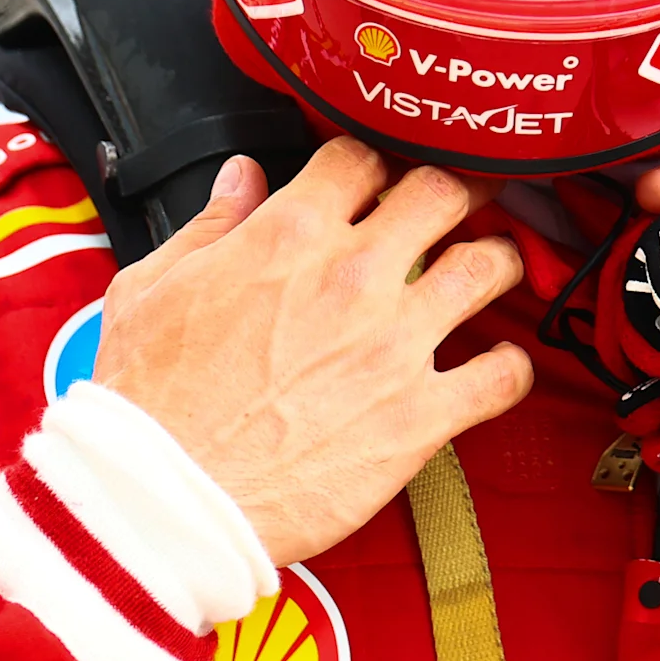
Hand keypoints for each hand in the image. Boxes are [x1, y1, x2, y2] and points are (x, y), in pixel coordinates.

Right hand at [94, 137, 533, 563]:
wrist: (165, 502)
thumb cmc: (150, 402)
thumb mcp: (151, 287)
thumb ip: (210, 224)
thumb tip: (244, 177)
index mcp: (289, 234)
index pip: (359, 158)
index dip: (369, 166)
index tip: (372, 185)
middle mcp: (354, 276)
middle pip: (444, 191)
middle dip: (456, 191)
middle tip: (460, 206)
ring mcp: (396, 344)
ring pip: (490, 266)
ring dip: (498, 261)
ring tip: (493, 268)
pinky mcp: (420, 416)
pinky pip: (503, 376)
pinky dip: (510, 367)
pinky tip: (497, 365)